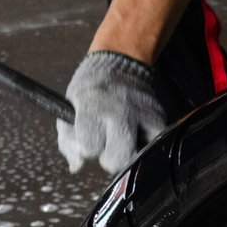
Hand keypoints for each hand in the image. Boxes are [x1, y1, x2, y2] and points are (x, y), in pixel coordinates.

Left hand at [57, 51, 169, 174]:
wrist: (120, 60)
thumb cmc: (91, 88)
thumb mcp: (69, 108)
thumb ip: (68, 141)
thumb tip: (77, 165)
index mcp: (92, 106)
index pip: (89, 148)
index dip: (87, 148)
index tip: (88, 138)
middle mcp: (119, 110)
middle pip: (116, 160)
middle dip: (108, 157)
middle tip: (107, 144)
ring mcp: (142, 114)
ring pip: (137, 157)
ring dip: (127, 153)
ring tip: (122, 138)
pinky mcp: (159, 117)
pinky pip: (152, 145)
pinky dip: (143, 144)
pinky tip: (135, 132)